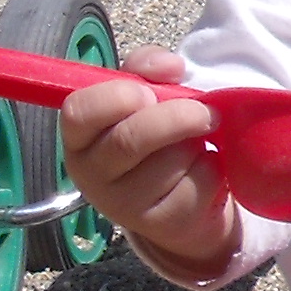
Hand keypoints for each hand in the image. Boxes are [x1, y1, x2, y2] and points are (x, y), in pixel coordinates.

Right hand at [59, 46, 241, 283]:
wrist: (183, 200)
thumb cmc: (158, 138)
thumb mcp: (147, 96)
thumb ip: (148, 70)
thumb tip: (171, 66)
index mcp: (80, 136)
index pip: (78, 111)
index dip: (117, 96)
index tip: (148, 93)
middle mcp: (91, 173)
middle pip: (130, 139)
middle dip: (176, 118)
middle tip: (204, 113)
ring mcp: (122, 205)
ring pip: (169, 162)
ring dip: (195, 146)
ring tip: (195, 146)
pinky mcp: (159, 224)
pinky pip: (196, 184)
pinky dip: (211, 169)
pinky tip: (203, 171)